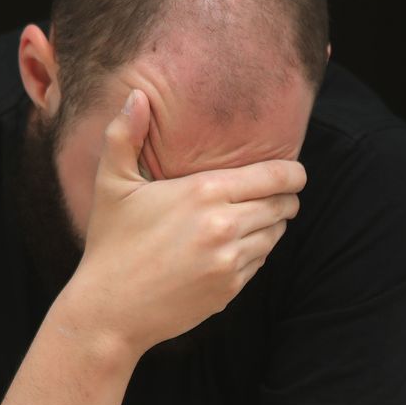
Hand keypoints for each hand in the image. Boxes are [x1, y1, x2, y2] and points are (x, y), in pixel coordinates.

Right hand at [65, 89, 304, 354]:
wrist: (110, 310)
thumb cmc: (111, 243)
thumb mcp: (112, 185)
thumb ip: (123, 136)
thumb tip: (137, 95)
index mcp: (204, 192)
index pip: (275, 176)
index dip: (293, 173)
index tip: (295, 173)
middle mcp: (224, 226)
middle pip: (283, 205)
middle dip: (285, 198)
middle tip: (276, 194)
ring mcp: (230, 261)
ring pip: (276, 234)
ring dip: (271, 225)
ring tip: (253, 218)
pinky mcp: (231, 289)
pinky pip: (260, 262)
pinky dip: (255, 252)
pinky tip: (232, 247)